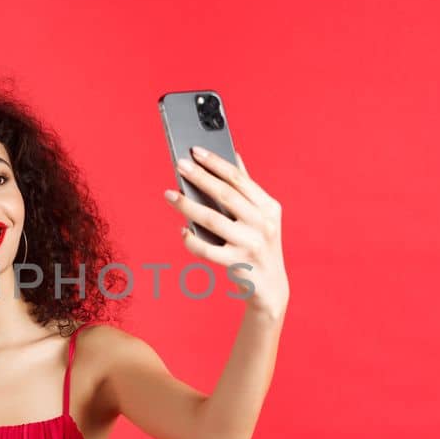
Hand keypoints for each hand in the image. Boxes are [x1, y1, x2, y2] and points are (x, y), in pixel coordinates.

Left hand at [164, 147, 289, 317]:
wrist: (270, 287)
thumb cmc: (258, 245)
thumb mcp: (261, 216)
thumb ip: (247, 189)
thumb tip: (233, 155)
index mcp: (269, 207)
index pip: (239, 179)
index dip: (216, 163)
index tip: (195, 151)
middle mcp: (263, 224)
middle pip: (225, 194)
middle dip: (200, 177)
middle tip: (179, 165)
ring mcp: (251, 244)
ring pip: (211, 219)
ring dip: (187, 205)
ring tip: (169, 195)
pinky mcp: (237, 264)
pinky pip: (206, 249)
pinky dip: (190, 239)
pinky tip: (181, 230)